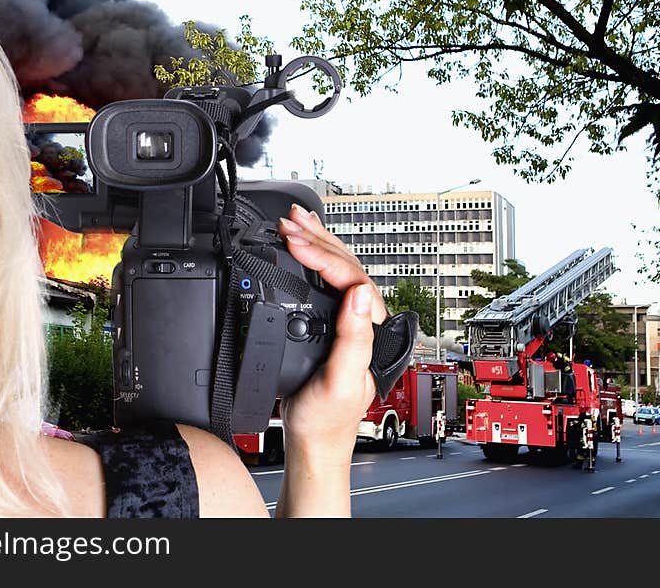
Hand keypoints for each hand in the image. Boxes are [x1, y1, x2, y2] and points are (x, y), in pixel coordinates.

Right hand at [276, 204, 387, 466]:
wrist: (313, 440)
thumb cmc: (327, 419)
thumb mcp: (340, 380)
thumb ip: (353, 339)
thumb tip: (360, 295)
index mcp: (372, 330)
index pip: (351, 278)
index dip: (321, 255)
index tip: (292, 240)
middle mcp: (365, 322)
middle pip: (346, 266)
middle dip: (316, 238)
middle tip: (288, 220)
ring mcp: (348, 322)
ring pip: (337, 270)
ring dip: (316, 242)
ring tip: (294, 219)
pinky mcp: (331, 325)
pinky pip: (324, 282)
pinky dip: (312, 260)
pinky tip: (301, 249)